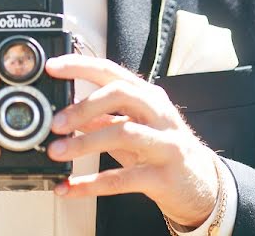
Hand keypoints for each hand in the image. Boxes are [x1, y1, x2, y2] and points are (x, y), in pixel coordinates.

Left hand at [45, 54, 218, 227]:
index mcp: (148, 96)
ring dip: (84, 143)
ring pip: (123, 133)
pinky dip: (91, 184)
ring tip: (57, 152)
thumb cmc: (163, 148)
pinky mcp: (163, 176)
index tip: (53, 68)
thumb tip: (64, 112)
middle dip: (83, 106)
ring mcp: (165, 143)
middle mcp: (159, 114)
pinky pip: (122, 179)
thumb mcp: (132, 126)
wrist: (202, 184)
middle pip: (121, 94)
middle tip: (55, 122)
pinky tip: (69, 187)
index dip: (80, 66)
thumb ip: (102, 117)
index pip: (112, 71)